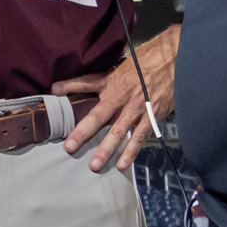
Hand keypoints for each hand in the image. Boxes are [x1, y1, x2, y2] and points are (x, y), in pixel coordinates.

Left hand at [53, 24, 179, 171]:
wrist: (173, 61)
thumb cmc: (145, 62)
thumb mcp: (119, 66)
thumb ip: (99, 78)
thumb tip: (76, 82)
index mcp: (112, 80)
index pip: (86, 83)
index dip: (69, 87)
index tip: (53, 92)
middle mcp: (122, 96)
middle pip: (99, 116)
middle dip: (83, 132)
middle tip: (69, 147)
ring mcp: (137, 108)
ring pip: (118, 132)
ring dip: (106, 149)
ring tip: (94, 165)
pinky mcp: (151, 116)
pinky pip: (139, 137)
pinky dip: (131, 151)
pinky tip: (122, 164)